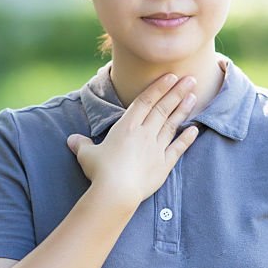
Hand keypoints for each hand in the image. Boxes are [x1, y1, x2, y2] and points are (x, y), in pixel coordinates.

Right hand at [66, 73, 199, 208]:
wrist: (116, 192)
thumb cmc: (100, 171)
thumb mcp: (86, 155)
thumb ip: (81, 144)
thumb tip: (71, 140)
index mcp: (126, 127)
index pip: (145, 101)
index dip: (158, 87)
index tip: (171, 76)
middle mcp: (144, 133)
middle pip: (162, 108)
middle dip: (177, 92)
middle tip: (191, 79)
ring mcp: (156, 148)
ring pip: (172, 124)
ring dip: (183, 110)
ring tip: (194, 96)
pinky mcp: (164, 165)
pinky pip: (178, 149)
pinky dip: (187, 139)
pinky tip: (195, 130)